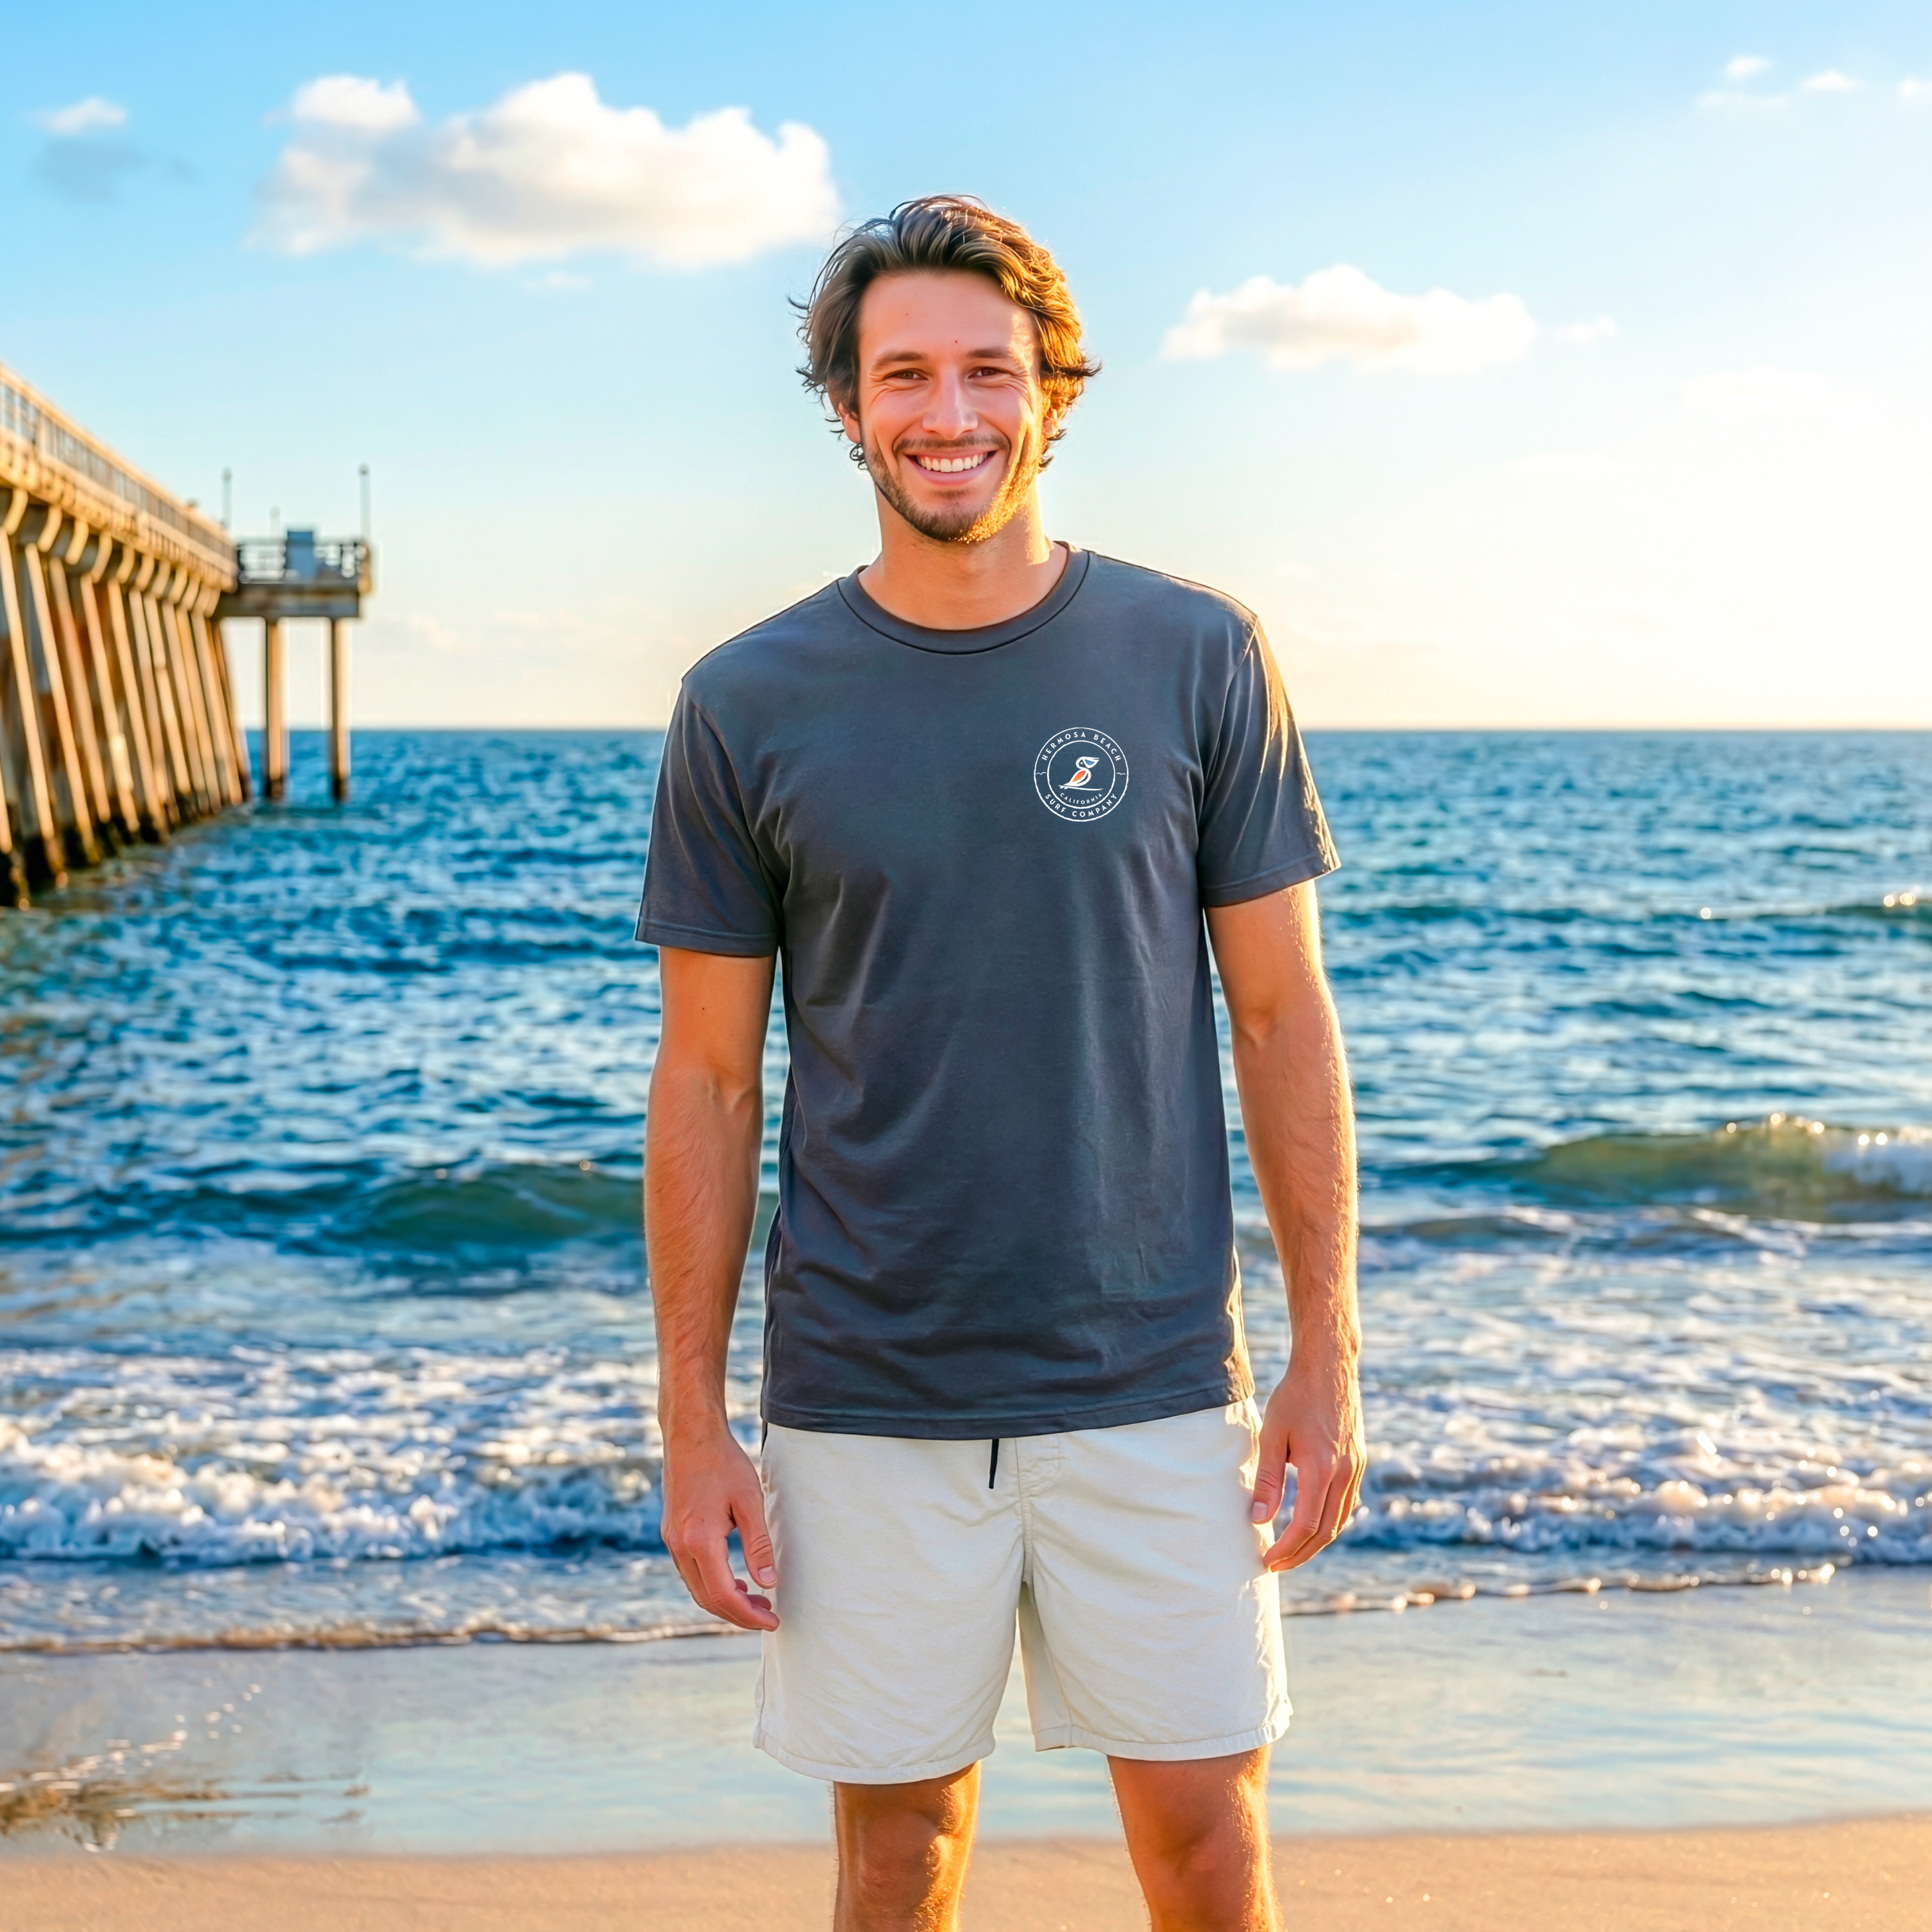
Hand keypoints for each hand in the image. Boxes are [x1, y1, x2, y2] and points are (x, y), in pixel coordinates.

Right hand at [659, 1424, 779, 1630]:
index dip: (747, 1615)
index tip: (772, 1620)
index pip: (722, 1595)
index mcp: (700, 1540)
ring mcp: (672, 1541)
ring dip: (725, 1600)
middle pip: (707, 1599)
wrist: (690, 1436)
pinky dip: (713, 1584)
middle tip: (768, 1615)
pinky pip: (691, 1572)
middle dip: (737, 1614)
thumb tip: (767, 1583)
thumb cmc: (723, 1463)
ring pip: (697, 1588)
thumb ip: (758, 1545)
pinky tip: (734, 1579)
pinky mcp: (672, 1534)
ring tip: (756, 1600)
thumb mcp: (749, 1501)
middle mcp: (680, 1546)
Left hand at [1250, 1353, 1363, 1571]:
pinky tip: (1311, 1522)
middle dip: (1301, 1553)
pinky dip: (1329, 1520)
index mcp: (1321, 1468)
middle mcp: (1345, 1473)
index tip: (1267, 1560)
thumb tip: (1259, 1519)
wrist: (1329, 1367)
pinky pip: (1346, 1503)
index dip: (1287, 1548)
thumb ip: (1267, 1479)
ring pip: (1340, 1520)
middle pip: (1327, 1531)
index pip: (1306, 1525)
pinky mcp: (1359, 1461)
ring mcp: (1356, 1467)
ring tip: (1291, 1550)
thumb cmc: (1295, 1397)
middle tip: (1276, 1564)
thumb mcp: (1272, 1435)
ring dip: (1317, 1541)